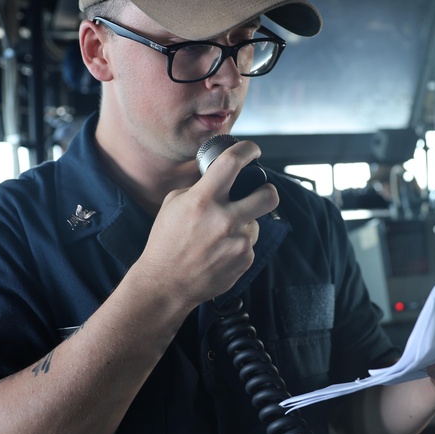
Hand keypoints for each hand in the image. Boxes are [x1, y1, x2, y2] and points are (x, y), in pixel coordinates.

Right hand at [134, 140, 278, 306]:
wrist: (167, 283)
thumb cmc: (166, 242)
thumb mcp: (173, 205)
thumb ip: (199, 188)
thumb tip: (221, 176)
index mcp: (203, 201)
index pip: (233, 163)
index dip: (248, 150)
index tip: (252, 150)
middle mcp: (224, 220)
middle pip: (268, 194)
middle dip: (267, 190)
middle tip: (259, 191)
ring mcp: (238, 241)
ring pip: (256, 221)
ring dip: (244, 223)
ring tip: (221, 234)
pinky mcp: (245, 259)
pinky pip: (249, 242)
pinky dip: (238, 243)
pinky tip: (219, 251)